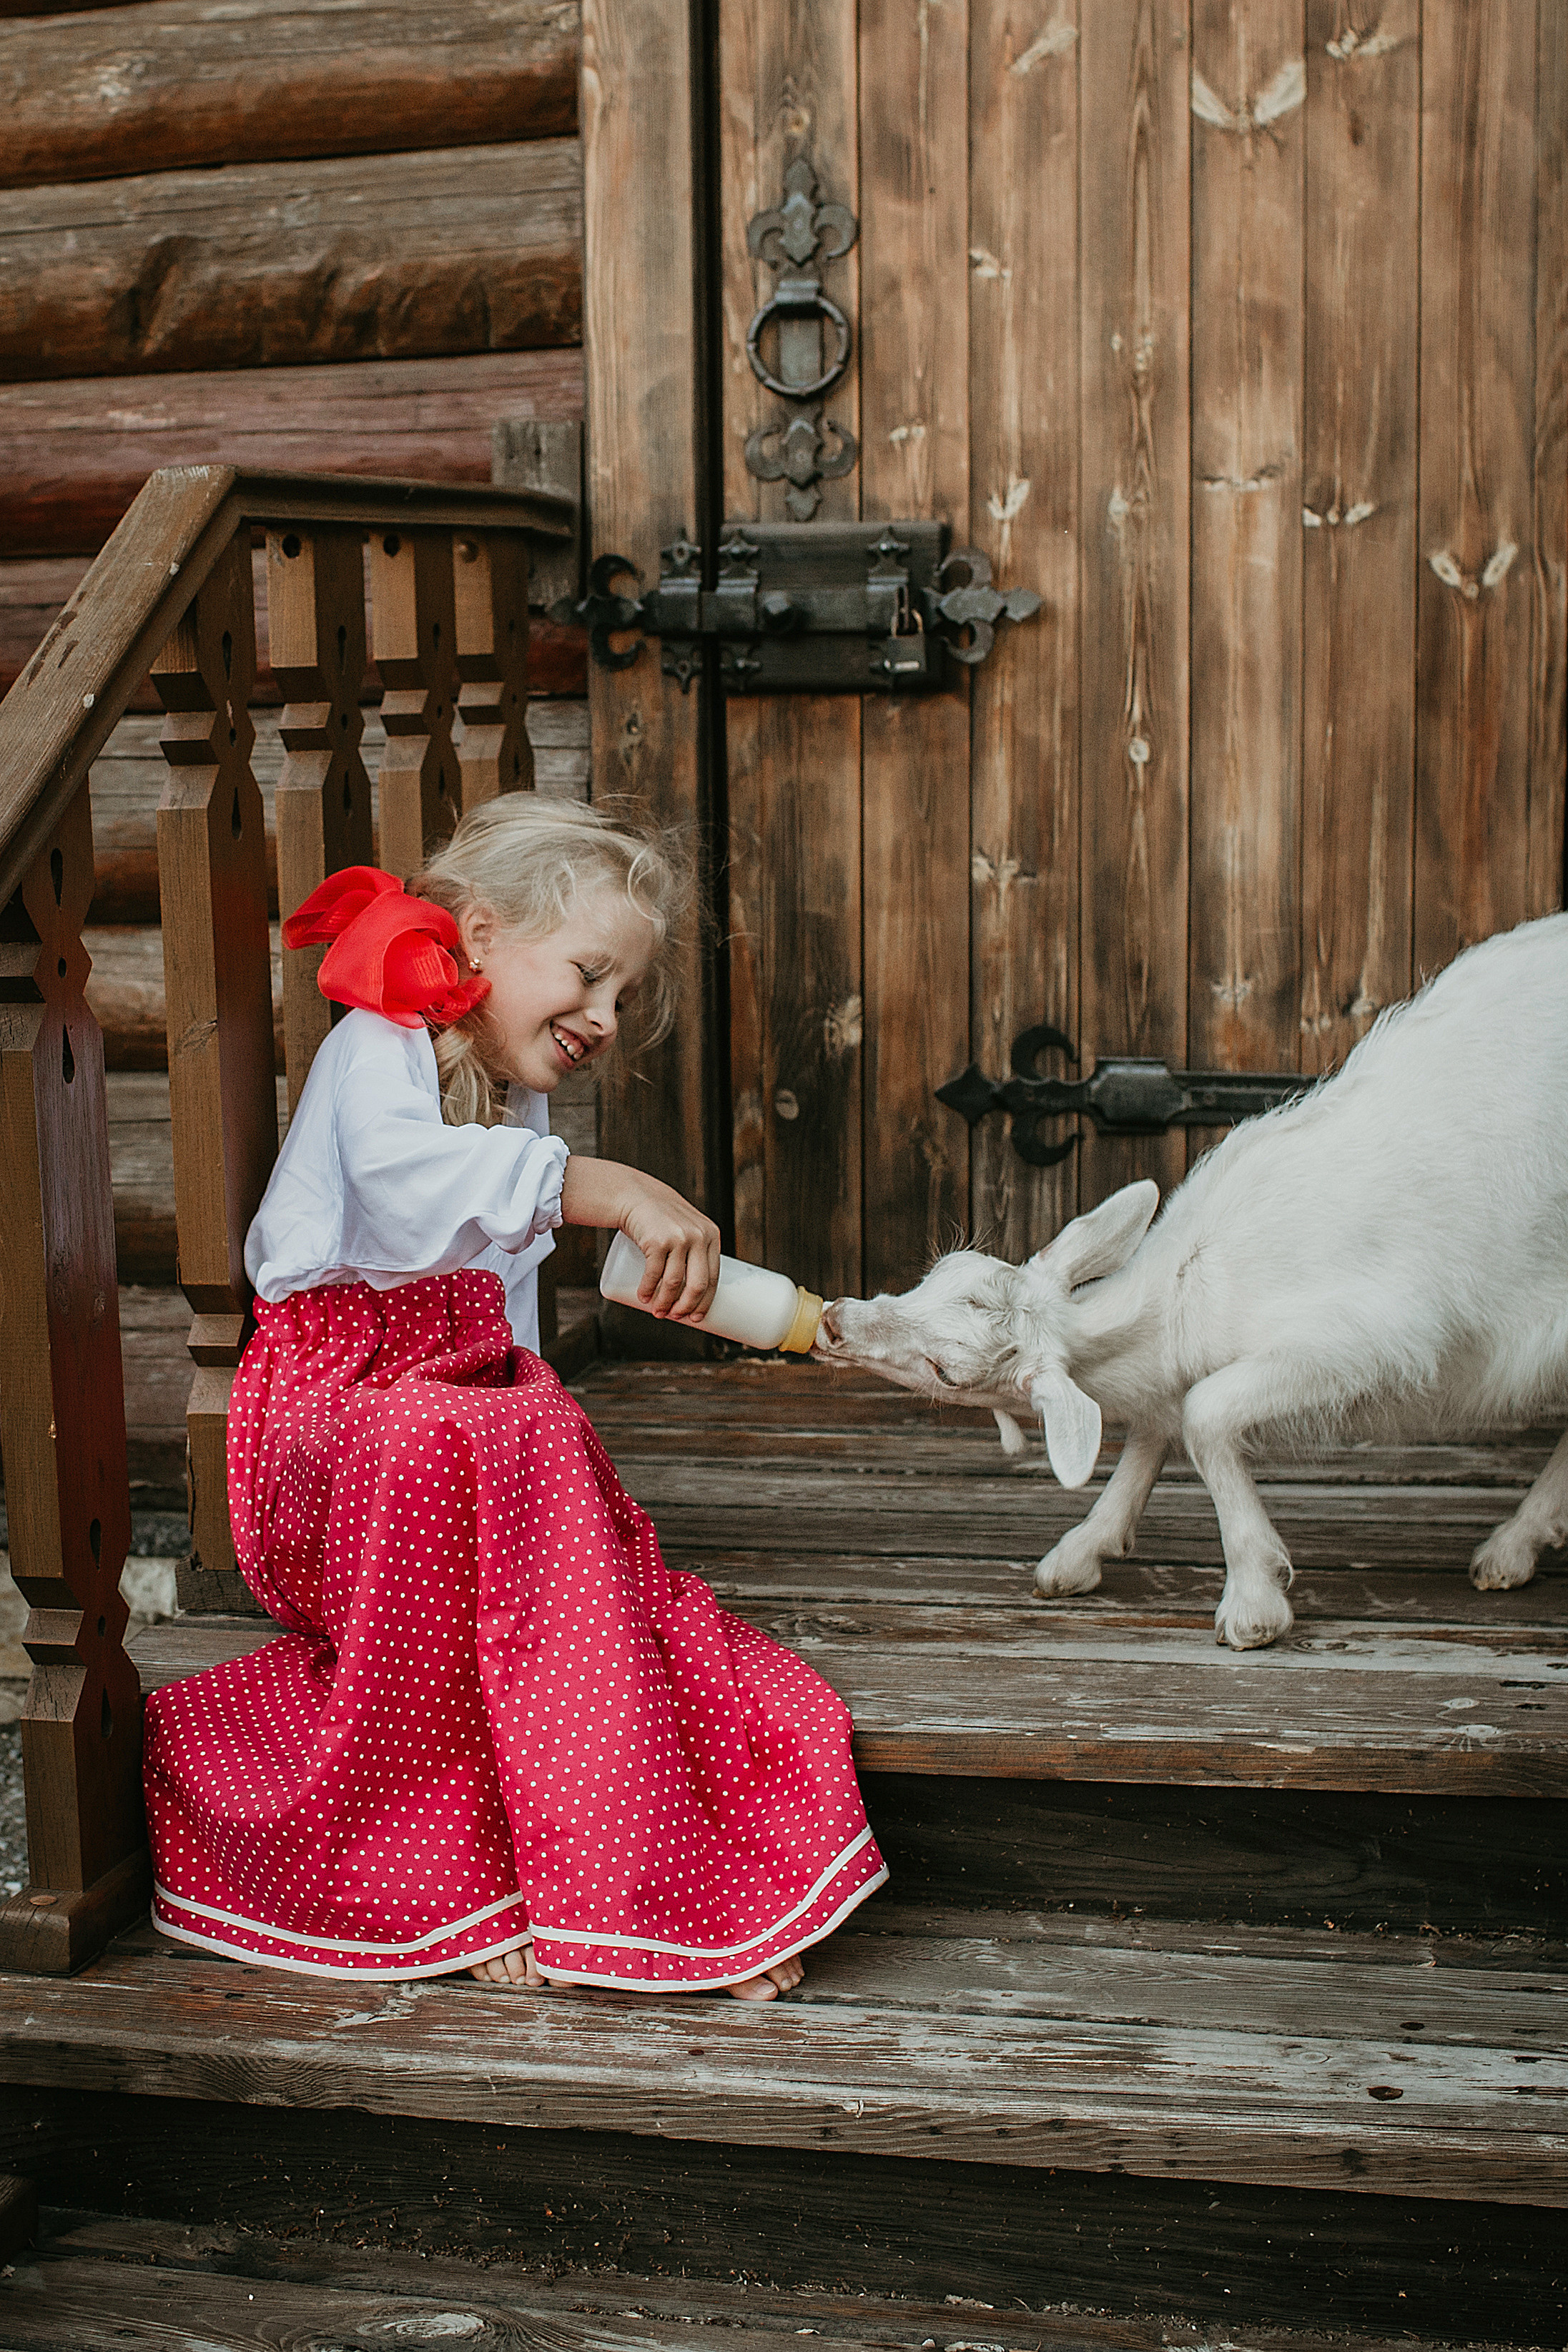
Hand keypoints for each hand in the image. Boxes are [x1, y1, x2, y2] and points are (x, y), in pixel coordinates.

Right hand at [559, 1157, 721, 1322]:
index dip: (705, 1301)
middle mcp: (698, 1236)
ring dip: (664, 1302)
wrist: (637, 1195)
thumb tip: (694, 1291)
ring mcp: (678, 1238)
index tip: (697, 1317)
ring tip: (657, 1312)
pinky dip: (647, 1290)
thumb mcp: (687, 1227)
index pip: (713, 1277)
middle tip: (676, 1317)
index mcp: (711, 1236)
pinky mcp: (657, 1240)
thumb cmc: (662, 1218)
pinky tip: (643, 1298)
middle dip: (687, 1307)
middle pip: (697, 1284)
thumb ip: (695, 1250)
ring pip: (674, 1282)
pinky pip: (653, 1273)